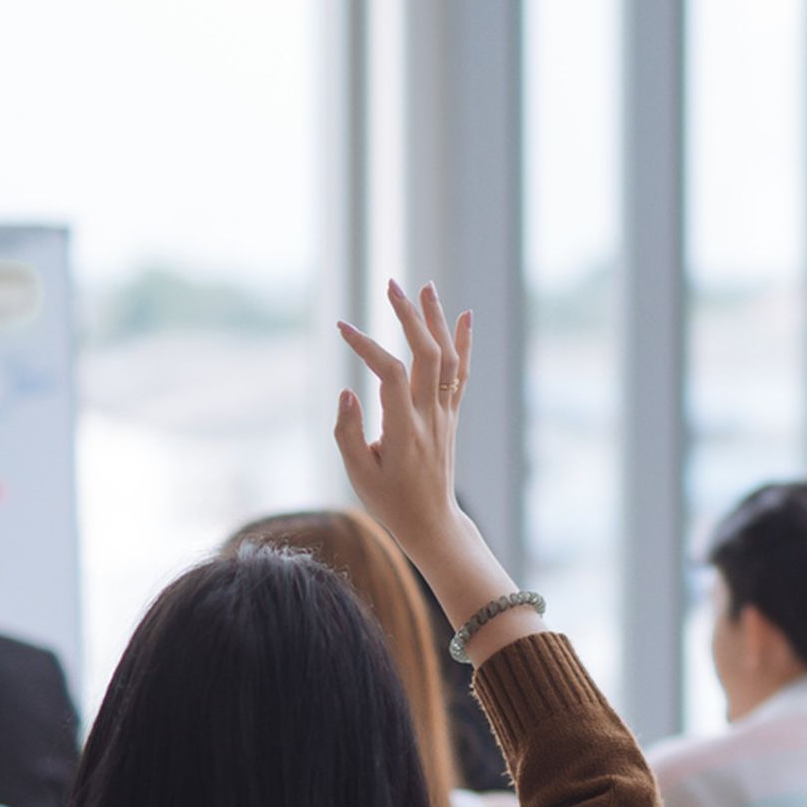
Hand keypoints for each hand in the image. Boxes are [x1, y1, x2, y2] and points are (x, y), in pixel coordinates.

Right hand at [334, 279, 473, 546]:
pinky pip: (461, 374)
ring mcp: (445, 414)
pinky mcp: (451, 416)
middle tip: (391, 285)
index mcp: (403, 429)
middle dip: (410, 316)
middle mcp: (430, 416)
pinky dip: (464, 343)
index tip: (342, 327)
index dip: (366, 345)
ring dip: (437, 320)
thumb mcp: (357, 473)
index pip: (388, 373)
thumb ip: (347, 432)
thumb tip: (347, 389)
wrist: (431, 522)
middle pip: (427, 354)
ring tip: (425, 287)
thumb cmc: (389, 500)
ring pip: (448, 358)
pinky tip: (464, 316)